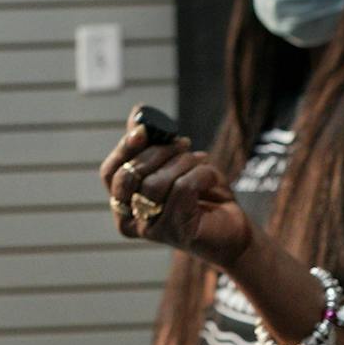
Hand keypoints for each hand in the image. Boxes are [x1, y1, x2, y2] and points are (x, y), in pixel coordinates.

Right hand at [97, 108, 249, 268]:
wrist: (233, 228)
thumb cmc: (200, 196)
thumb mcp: (172, 164)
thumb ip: (150, 143)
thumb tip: (137, 112)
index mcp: (123, 205)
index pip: (109, 174)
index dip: (123, 149)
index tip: (142, 130)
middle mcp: (131, 222)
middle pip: (128, 178)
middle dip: (157, 153)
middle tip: (182, 143)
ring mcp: (152, 230)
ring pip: (155, 183)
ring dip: (182, 163)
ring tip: (199, 161)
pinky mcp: (177, 232)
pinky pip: (182, 189)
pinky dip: (201, 174)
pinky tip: (211, 176)